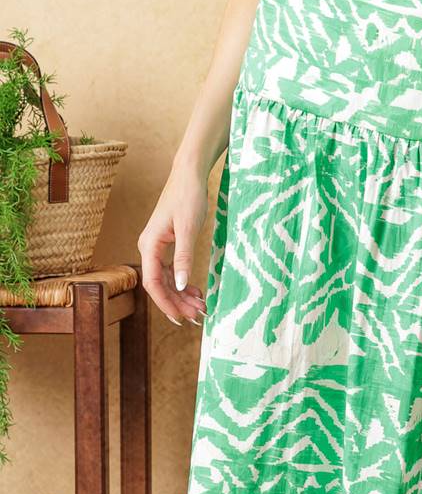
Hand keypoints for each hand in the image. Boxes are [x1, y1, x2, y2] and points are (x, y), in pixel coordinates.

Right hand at [137, 160, 209, 326]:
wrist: (189, 175)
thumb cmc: (188, 197)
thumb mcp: (188, 229)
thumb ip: (184, 258)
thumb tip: (181, 285)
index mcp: (149, 245)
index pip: (153, 283)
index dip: (166, 303)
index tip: (181, 318)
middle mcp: (149, 248)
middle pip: (160, 285)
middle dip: (178, 303)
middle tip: (199, 316)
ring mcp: (157, 248)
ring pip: (167, 280)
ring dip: (182, 296)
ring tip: (201, 307)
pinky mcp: (166, 245)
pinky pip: (171, 271)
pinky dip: (183, 283)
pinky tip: (196, 292)